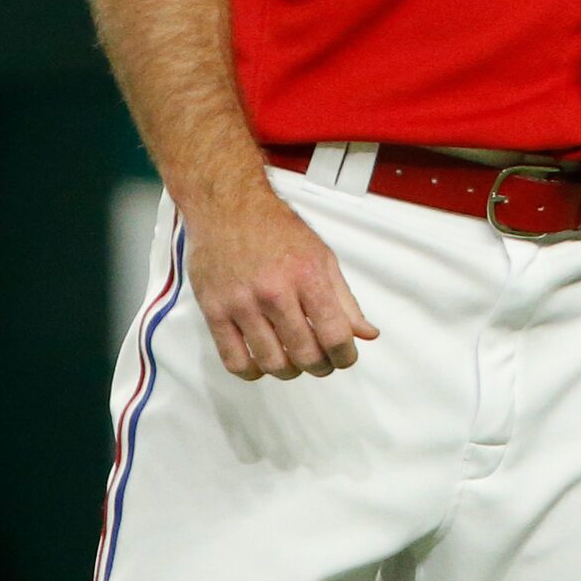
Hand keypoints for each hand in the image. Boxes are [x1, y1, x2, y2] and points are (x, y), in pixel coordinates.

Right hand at [183, 184, 380, 379]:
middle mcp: (275, 292)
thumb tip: (366, 334)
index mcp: (307, 276)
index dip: (345, 355)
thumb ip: (345, 300)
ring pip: (271, 362)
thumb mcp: (322, 257)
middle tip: (324, 364)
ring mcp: (241, 304)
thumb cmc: (278, 229)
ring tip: (295, 363)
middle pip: (304, 353)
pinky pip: (233, 359)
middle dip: (321, 367)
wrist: (228, 208)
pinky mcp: (214, 311)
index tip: (346, 357)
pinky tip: (262, 364)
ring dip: (289, 371)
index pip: (334, 333)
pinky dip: (252, 372)